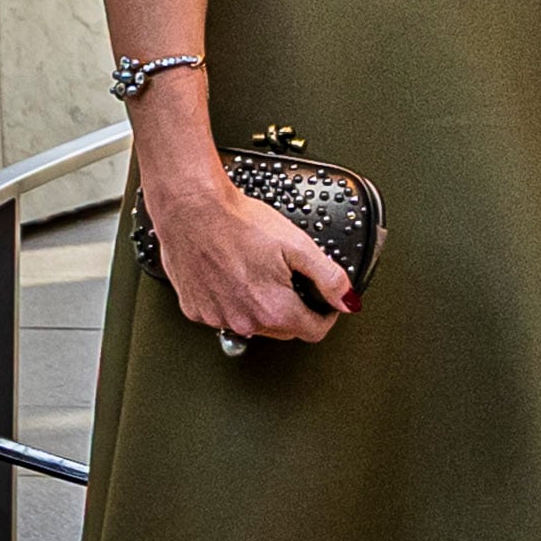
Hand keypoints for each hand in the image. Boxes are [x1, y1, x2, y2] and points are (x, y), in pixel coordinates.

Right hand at [138, 150, 354, 351]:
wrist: (192, 209)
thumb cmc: (238, 222)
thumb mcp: (298, 245)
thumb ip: (328, 277)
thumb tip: (347, 300)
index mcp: (275, 310)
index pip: (314, 332)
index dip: (326, 315)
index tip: (324, 303)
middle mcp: (245, 322)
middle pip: (284, 329)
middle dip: (294, 309)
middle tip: (290, 278)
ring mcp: (218, 318)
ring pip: (253, 323)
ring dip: (261, 307)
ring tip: (257, 272)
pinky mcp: (196, 311)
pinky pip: (223, 315)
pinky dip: (231, 301)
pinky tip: (230, 275)